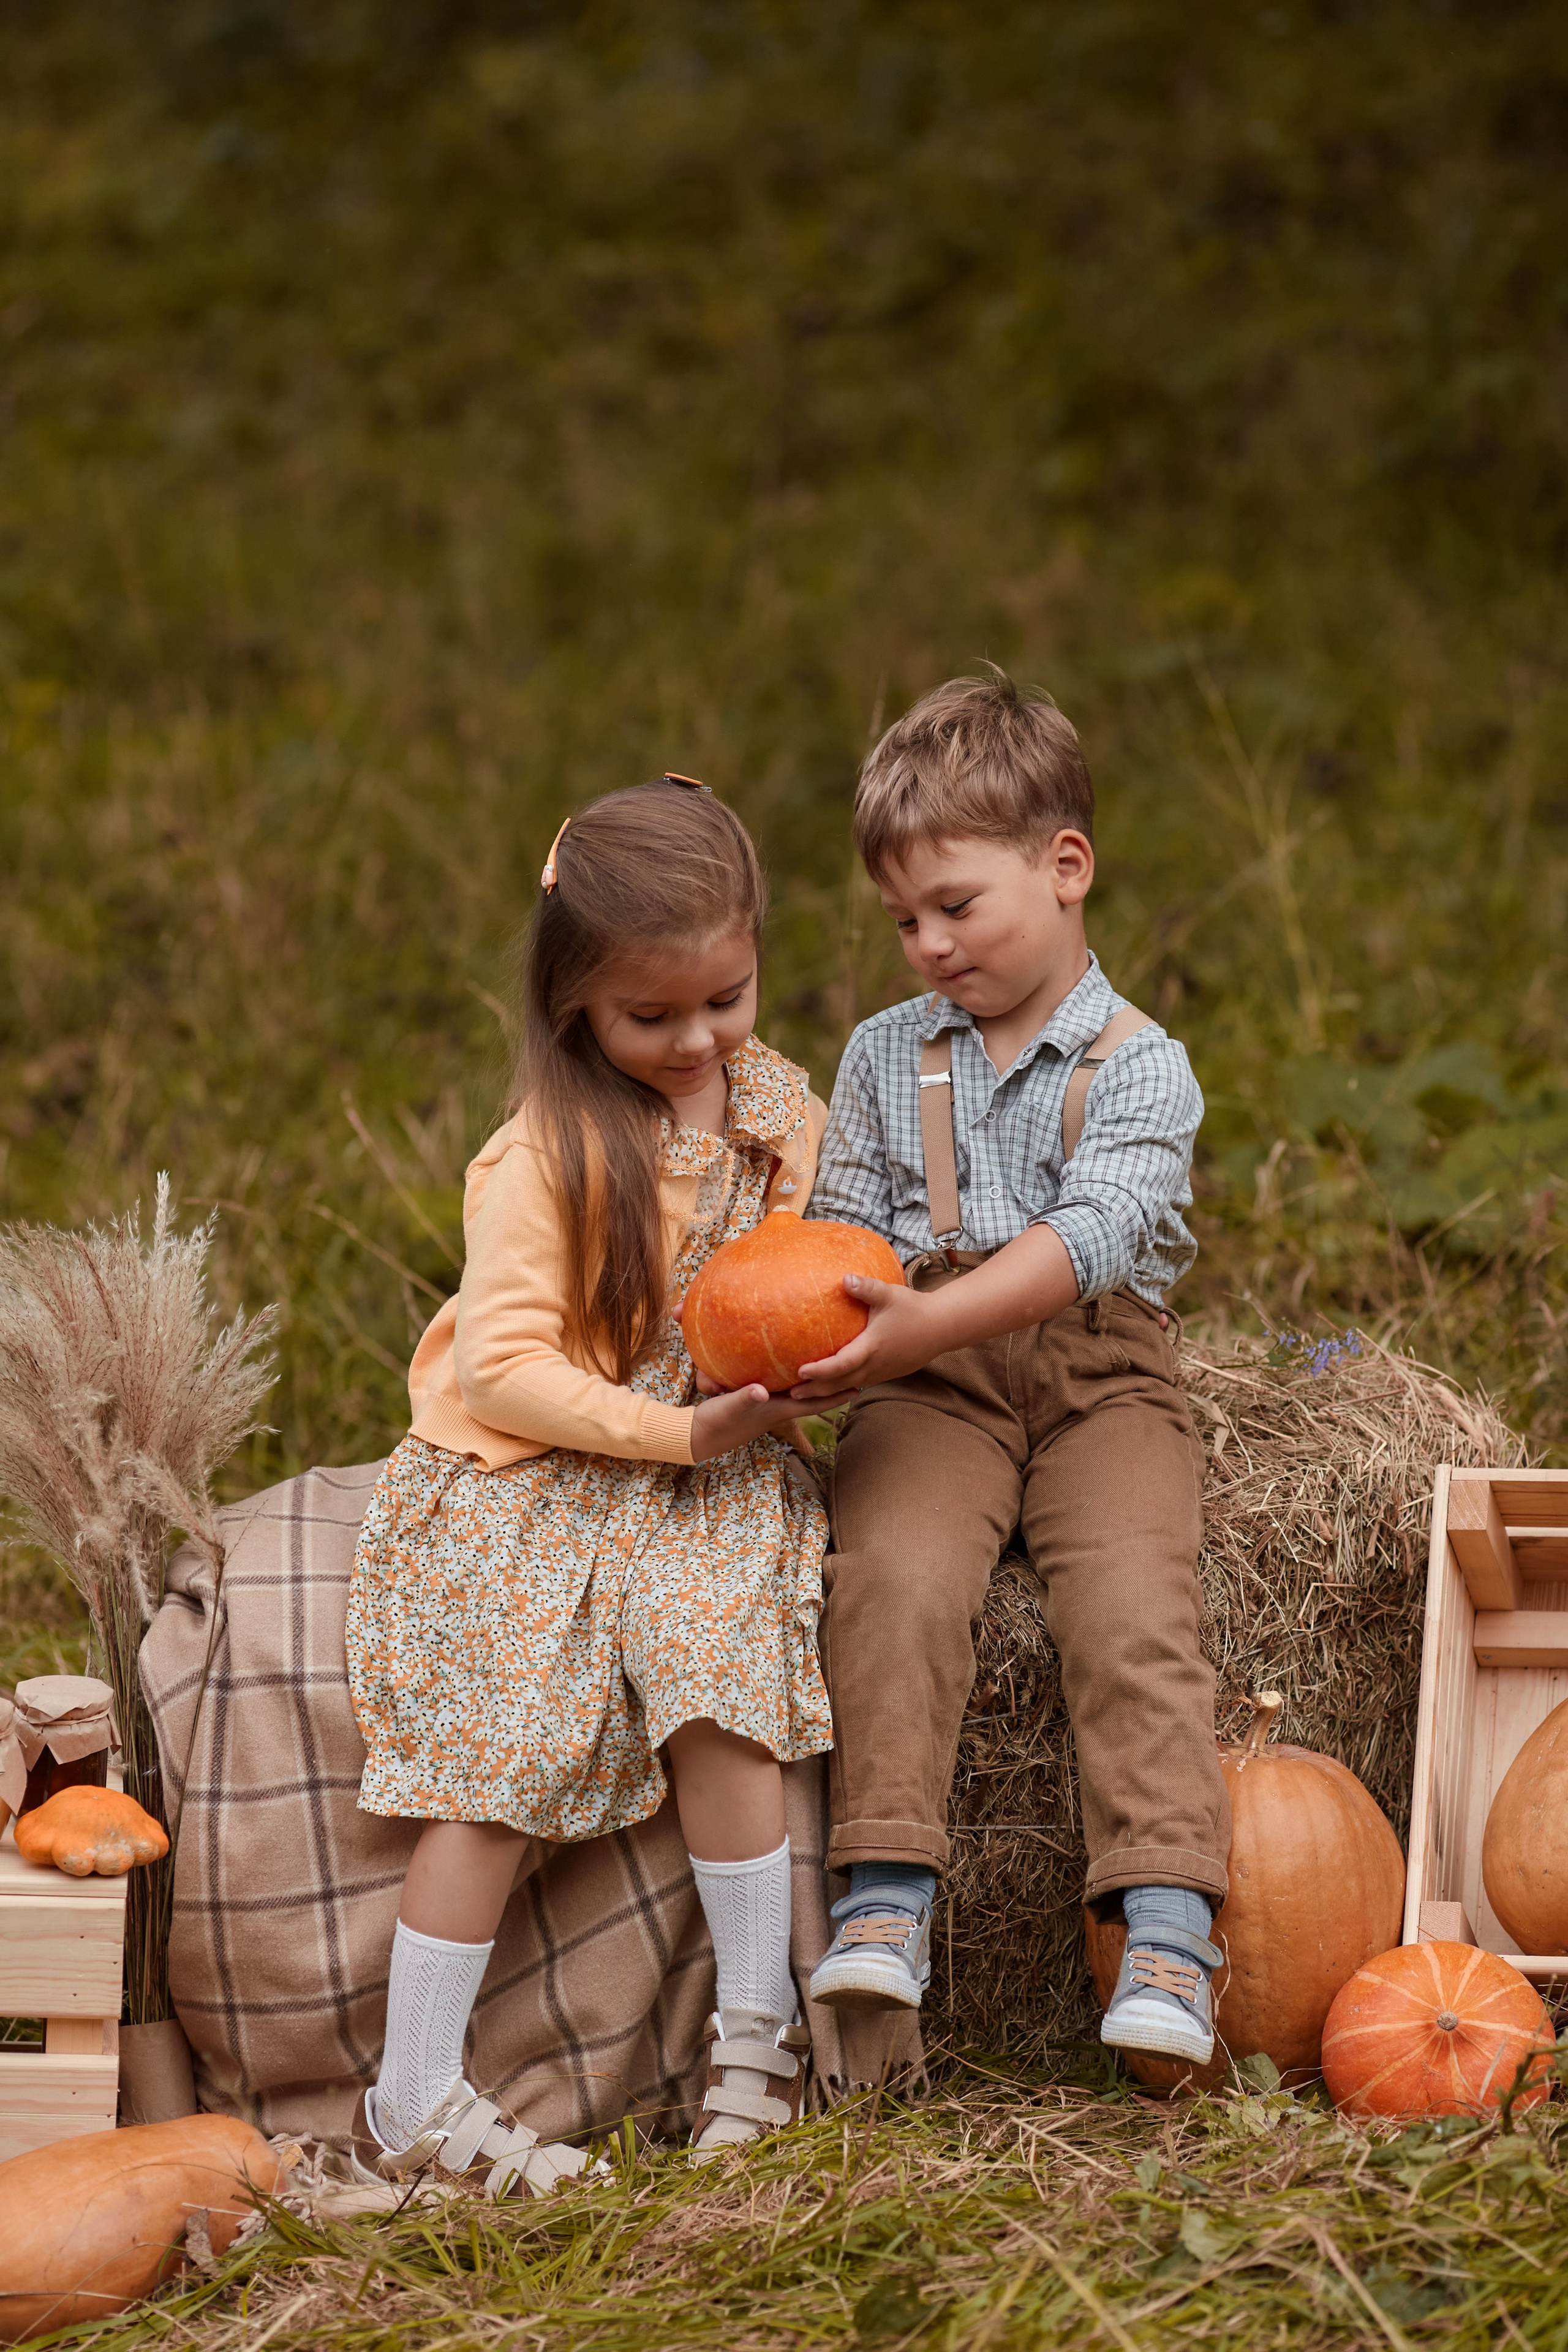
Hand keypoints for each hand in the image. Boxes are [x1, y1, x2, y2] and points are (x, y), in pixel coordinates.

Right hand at [690, 1383, 850, 1461]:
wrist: (693, 1436)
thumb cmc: (712, 1423)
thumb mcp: (728, 1408)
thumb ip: (744, 1398)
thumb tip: (761, 1391)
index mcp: (775, 1411)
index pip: (812, 1403)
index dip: (835, 1396)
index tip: (859, 1386)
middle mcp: (775, 1408)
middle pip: (811, 1398)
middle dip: (833, 1387)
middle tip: (855, 1372)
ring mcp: (765, 1407)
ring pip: (797, 1394)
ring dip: (815, 1384)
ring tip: (832, 1368)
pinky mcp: (753, 1401)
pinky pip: (779, 1388)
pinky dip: (789, 1379)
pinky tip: (788, 1368)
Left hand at [789, 1273, 944, 1400]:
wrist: (942, 1327)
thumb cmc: (914, 1309)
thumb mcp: (889, 1294)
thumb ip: (866, 1287)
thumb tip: (844, 1278)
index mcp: (872, 1348)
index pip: (841, 1365)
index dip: (820, 1370)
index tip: (800, 1370)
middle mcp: (874, 1366)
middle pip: (839, 1383)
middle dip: (815, 1389)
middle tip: (790, 1392)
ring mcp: (881, 1373)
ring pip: (848, 1387)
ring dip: (826, 1392)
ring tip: (803, 1394)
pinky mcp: (886, 1373)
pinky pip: (860, 1383)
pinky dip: (842, 1387)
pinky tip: (830, 1386)